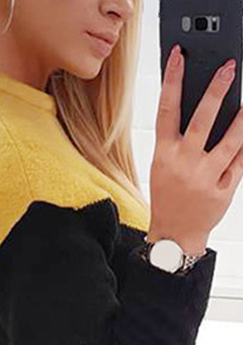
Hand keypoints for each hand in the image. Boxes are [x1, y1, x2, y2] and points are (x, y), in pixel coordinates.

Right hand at [149, 44, 242, 253]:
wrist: (173, 235)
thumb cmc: (169, 196)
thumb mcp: (163, 167)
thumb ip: (180, 139)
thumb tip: (206, 106)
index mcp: (163, 155)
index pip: (167, 110)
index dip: (172, 80)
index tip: (179, 55)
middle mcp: (183, 163)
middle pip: (201, 120)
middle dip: (216, 91)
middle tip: (229, 67)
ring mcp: (204, 176)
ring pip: (230, 140)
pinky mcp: (223, 188)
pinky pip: (242, 160)